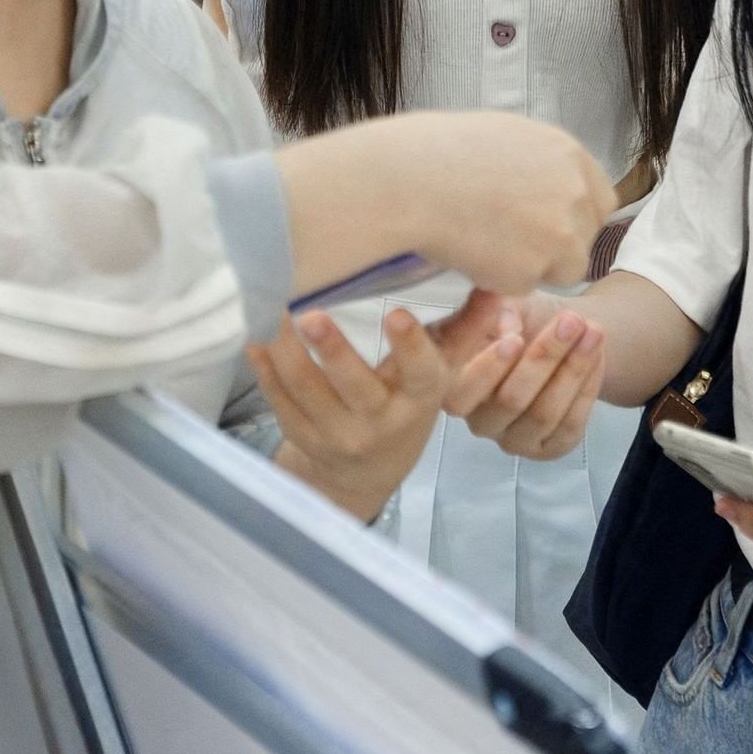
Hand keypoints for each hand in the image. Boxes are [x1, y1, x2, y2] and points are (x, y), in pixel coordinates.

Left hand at [256, 299, 487, 519]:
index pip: (421, 375)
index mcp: (418, 401)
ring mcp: (336, 434)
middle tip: (310, 312)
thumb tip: (499, 283)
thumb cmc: (407, 404)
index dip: (411, 346)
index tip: (398, 314)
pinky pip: (278, 401)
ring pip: (306, 390)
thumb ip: (465, 331)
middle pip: (355, 387)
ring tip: (272, 306)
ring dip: (285, 349)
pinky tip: (252, 335)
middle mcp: (378, 422)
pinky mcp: (301, 437)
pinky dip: (264, 368)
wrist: (366, 470)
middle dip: (333, 350)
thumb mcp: (440, 376)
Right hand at [400, 113, 616, 294]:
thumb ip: (539, 163)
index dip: (575, 217)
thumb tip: (543, 181)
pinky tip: (470, 252)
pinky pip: (524, 286)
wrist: (408, 180)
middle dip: (555, 246)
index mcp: (569, 154)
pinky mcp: (533, 270)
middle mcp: (574, 194)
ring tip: (485, 243)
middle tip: (510, 240)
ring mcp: (559, 234)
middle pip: (585, 238)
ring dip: (532, 267)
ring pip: (562, 270)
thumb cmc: (438, 152)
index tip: (549, 225)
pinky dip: (500, 279)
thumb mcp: (504, 137)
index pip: (601, 200)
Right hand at [442, 293, 609, 459]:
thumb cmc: (521, 319)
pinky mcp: (548, 449)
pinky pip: (570, 425)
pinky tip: (597, 357)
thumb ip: (498, 311)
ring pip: (544, 414)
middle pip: (510, 400)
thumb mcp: (506, 305)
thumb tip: (506, 327)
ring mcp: (513, 439)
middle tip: (572, 321)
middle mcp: (479, 421)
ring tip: (593, 333)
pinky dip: (587, 388)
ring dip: (573, 370)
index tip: (515, 338)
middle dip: (545, 357)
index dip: (487, 368)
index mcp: (454, 387)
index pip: (460, 392)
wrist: (558, 335)